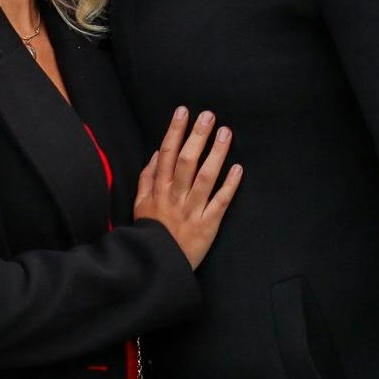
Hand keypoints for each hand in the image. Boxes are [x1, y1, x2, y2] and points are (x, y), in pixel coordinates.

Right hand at [131, 107, 242, 269]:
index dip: (175, 131)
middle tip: (209, 115)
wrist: (156, 266)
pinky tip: (238, 168)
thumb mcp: (140, 204)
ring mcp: (192, 210)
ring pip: (205, 178)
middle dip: (197, 136)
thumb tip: (157, 153)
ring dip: (216, 154)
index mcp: (158, 189)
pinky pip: (220, 202)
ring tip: (226, 133)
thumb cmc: (150, 232)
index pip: (167, 154)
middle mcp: (175, 196)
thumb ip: (147, 178)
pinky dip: (229, 185)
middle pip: (187, 161)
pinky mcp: (207, 225)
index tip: (184, 112)